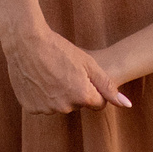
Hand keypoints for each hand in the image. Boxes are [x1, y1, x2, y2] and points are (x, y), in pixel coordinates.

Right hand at [2, 20, 130, 113]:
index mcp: (82, 97)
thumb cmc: (59, 49)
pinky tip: (39, 78)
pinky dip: (42, 95)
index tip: (82, 74)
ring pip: (59, 105)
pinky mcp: (31, 108)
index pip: (98, 103)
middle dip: (75, 91)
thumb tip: (127, 105)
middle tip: (64, 70)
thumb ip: (108, 87)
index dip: (92, 88)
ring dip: (58, 94)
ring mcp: (46, 109)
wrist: (25, 42)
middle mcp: (65, 107)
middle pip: (77, 104)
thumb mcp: (88, 64)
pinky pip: (43, 105)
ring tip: (50, 72)